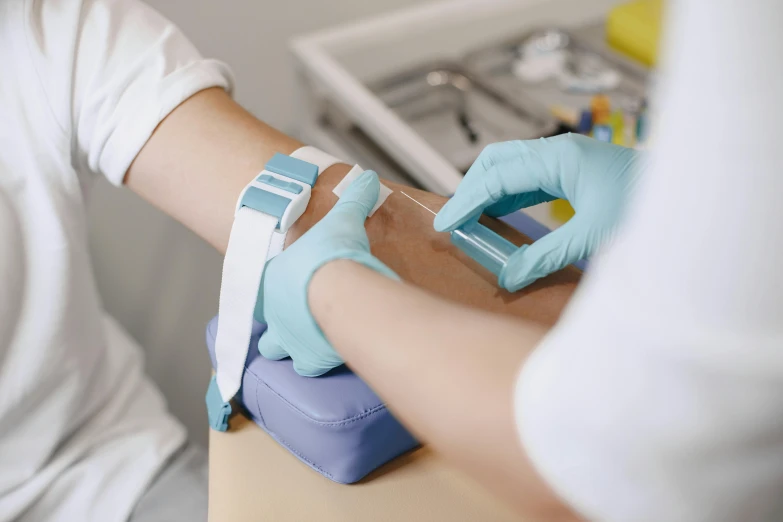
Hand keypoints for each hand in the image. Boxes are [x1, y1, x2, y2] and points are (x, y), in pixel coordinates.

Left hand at [257, 171, 398, 376]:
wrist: (340, 288)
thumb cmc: (332, 253)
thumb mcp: (343, 219)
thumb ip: (353, 199)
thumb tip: (366, 179)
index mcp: (273, 280)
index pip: (262, 288)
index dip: (276, 290)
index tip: (292, 288)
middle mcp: (274, 313)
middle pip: (265, 327)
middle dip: (280, 327)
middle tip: (301, 321)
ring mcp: (288, 339)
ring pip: (277, 351)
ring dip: (293, 348)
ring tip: (313, 342)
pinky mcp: (310, 359)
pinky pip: (309, 368)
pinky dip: (319, 363)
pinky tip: (334, 356)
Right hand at [434, 134, 640, 290]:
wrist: (692, 196)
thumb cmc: (648, 210)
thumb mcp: (593, 237)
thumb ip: (545, 257)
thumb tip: (507, 278)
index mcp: (559, 158)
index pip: (496, 175)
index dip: (466, 201)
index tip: (445, 225)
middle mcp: (559, 152)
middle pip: (498, 161)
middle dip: (471, 189)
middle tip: (455, 222)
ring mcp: (567, 160)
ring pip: (512, 168)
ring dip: (488, 193)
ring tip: (471, 223)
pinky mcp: (575, 172)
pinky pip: (529, 179)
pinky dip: (508, 196)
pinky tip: (501, 217)